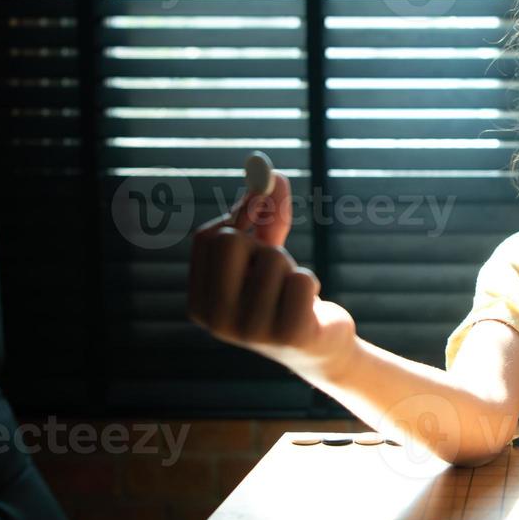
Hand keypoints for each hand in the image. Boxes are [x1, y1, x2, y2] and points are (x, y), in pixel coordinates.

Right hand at [186, 170, 356, 377]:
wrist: (318, 347)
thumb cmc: (282, 295)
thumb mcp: (266, 252)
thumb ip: (263, 214)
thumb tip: (269, 172)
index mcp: (200, 302)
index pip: (208, 237)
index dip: (240, 221)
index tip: (259, 225)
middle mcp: (217, 321)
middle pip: (230, 241)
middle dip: (262, 245)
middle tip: (275, 268)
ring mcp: (250, 332)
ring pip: (273, 258)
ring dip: (291, 268)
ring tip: (291, 293)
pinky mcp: (289, 336)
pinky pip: (301, 279)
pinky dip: (309, 283)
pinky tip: (307, 307)